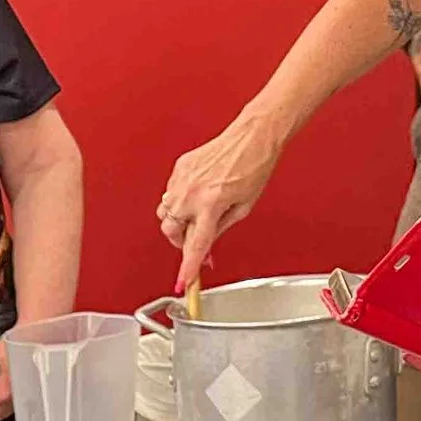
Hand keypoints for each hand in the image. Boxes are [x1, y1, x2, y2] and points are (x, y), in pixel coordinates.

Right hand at [158, 112, 289, 293]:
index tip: (183, 284)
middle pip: (170, 231)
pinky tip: (196, 195)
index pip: (195, 245)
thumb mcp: (244, 206)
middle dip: (181, 240)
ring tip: (196, 216)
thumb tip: (207, 246)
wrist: (253, 136)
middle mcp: (191, 193)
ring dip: (178, 220)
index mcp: (210, 204)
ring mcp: (182, 180)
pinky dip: (179, 200)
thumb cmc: (254, 165)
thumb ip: (221, 228)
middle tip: (196, 240)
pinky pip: (170, 193)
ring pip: (165, 213)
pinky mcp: (179, 169)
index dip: (188, 268)